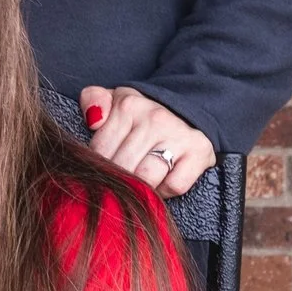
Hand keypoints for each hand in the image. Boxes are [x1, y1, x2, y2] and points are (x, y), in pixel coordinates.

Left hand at [80, 85, 212, 197]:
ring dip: (140, 188)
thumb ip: (93, 99)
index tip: (105, 166)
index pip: (100, 150)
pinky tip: (160, 183)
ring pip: (147, 178)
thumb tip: (93, 121)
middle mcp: (154, 119)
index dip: (99, 165)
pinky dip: (165, 192)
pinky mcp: (199, 153)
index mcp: (128, 106)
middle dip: (119, 179)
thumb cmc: (143, 114)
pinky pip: (174, 185)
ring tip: (138, 184)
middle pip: (122, 167)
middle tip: (121, 180)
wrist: (189, 112)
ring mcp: (178, 136)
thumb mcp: (115, 99)